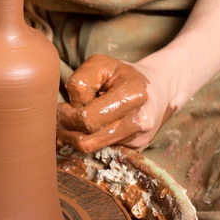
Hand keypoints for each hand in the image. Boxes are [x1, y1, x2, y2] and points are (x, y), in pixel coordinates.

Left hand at [57, 55, 175, 153]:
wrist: (158, 89)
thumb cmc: (123, 75)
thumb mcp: (101, 64)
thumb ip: (80, 82)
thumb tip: (71, 110)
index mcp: (133, 95)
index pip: (87, 119)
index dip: (67, 115)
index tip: (63, 107)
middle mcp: (139, 122)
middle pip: (87, 140)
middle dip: (67, 130)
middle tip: (61, 119)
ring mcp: (139, 140)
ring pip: (92, 151)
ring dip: (74, 139)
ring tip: (70, 125)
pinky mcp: (135, 151)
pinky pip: (102, 155)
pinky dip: (88, 144)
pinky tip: (85, 132)